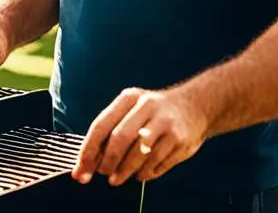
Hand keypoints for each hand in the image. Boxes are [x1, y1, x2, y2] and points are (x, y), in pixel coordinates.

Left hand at [73, 86, 208, 185]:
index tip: (81, 170)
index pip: (101, 125)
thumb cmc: (154, 112)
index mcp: (129, 98)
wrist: (196, 105)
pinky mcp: (180, 139)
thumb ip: (109, 133)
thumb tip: (85, 164)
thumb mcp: (132, 110)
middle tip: (104, 174)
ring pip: (140, 154)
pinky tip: (140, 174)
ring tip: (118, 178)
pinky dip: (146, 173)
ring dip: (125, 171)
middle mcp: (148, 107)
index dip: (88, 151)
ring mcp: (166, 123)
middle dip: (108, 162)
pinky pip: (158, 162)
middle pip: (120, 138)